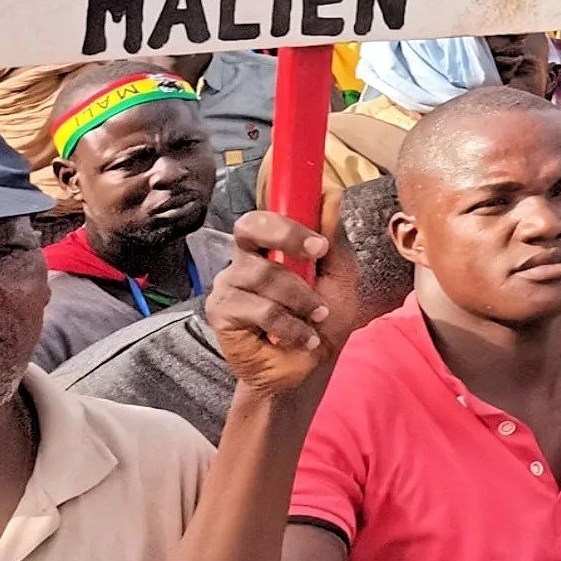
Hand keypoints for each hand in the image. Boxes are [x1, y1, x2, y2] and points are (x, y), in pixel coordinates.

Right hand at [208, 212, 344, 395]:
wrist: (308, 366)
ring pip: (264, 275)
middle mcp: (243, 261)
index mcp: (268, 247)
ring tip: (317, 316)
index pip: (263, 217)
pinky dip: (289, 324)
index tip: (321, 244)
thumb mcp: (339, 276)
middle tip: (318, 256)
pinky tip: (301, 336)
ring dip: (300, 297)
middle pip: (248, 227)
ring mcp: (229, 285)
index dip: (289, 224)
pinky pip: (259, 309)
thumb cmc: (322, 318)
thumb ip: (333, 237)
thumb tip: (331, 194)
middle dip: (286, 237)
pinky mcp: (221, 313)